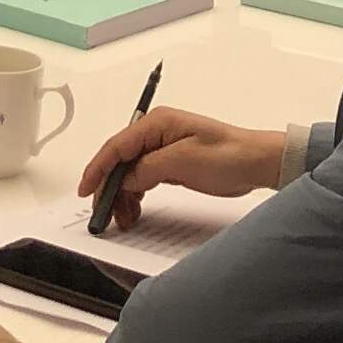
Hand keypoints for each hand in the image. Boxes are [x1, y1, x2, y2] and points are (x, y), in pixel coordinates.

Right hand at [72, 106, 288, 228]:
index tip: (86, 190)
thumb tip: (125, 179)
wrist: (256, 163)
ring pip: (129, 173)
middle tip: (105, 214)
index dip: (98, 169)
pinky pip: (143, 179)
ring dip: (123, 196)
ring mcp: (162, 149)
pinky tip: (135, 211)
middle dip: (109, 188)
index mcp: (157, 124)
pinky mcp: (170, 163)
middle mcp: (156, 133)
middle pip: (120, 161)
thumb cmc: (229, 155)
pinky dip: (136, 196)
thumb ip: (148, 169)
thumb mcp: (184, 161)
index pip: (116, 146)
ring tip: (124, 219)